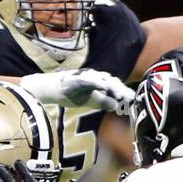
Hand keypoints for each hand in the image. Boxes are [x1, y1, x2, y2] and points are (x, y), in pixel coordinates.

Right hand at [20, 69, 134, 113]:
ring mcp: (86, 76)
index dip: (123, 93)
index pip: (114, 87)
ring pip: (103, 80)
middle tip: (130, 98)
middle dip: (121, 90)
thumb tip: (115, 105)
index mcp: (98, 82)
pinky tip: (104, 88)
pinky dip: (97, 83)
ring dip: (113, 87)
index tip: (132, 101)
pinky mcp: (77, 78)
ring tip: (121, 94)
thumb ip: (101, 101)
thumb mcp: (89, 101)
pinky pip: (89, 80)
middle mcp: (94, 77)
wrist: (50, 90)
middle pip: (111, 82)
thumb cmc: (68, 94)